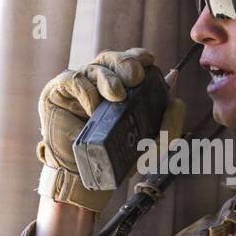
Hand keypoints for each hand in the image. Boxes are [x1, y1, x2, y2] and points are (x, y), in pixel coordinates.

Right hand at [37, 49, 184, 212]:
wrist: (85, 177)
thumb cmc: (115, 157)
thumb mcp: (150, 147)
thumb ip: (168, 126)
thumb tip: (177, 100)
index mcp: (121, 85)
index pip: (130, 61)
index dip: (139, 57)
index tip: (148, 64)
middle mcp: (99, 81)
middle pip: (112, 58)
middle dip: (126, 64)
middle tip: (135, 77)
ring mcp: (79, 85)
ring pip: (95, 67)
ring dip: (108, 79)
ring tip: (117, 95)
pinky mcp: (58, 92)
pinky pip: (73, 80)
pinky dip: (86, 90)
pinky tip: (93, 107)